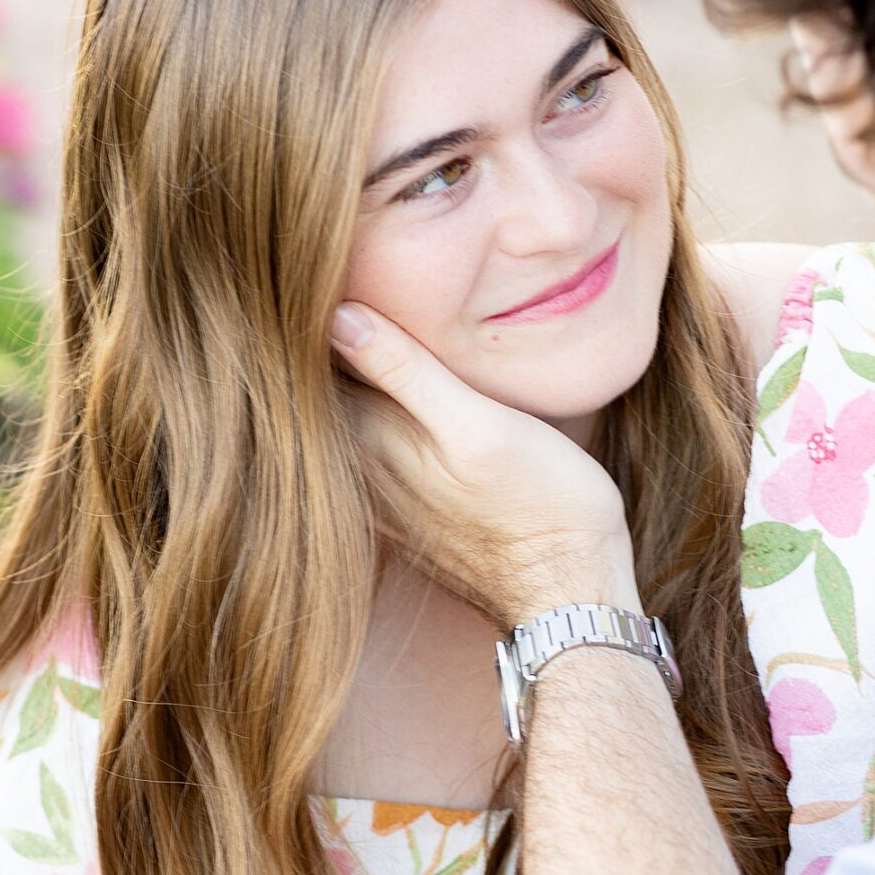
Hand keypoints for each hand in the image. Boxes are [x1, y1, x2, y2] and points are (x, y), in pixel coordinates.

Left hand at [331, 303, 638, 624]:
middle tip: (316, 289)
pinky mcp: (402, 517)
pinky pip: (362, 456)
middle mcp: (358, 473)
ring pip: (339, 427)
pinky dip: (360, 422)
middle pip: (317, 398)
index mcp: (367, 442)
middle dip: (313, 348)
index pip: (310, 370)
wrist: (571, 594)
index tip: (306, 279)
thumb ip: (406, 373)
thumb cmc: (541, 506)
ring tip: (338, 332)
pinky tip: (379, 400)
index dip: (304, 320)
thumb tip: (337, 316)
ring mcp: (378, 499)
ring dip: (338, 384)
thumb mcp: (479, 426)